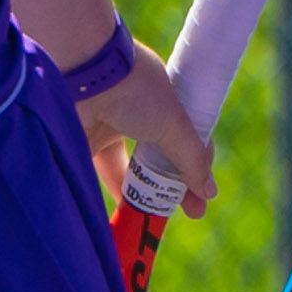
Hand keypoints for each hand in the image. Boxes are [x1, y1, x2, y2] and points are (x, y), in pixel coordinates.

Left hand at [82, 51, 215, 214]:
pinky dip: (114, 191)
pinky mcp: (82, 141)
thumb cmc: (135, 88)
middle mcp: (134, 110)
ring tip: (156, 219)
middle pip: (156, 155)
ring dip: (143, 191)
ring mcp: (106, 125)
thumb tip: (209, 191)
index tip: (203, 192)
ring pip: (128, 167)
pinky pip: (101, 171)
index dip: (195, 164)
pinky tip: (127, 211)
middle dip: (171, 184)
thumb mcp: (173, 122)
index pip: (183, 136)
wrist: (83, 72)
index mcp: (160, 98)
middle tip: (187, 212)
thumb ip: (191, 158)